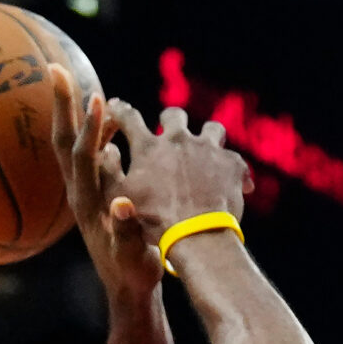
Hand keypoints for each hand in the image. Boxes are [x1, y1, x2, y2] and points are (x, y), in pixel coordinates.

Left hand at [50, 71, 161, 302]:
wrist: (128, 290)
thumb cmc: (134, 276)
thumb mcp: (134, 257)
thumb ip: (126, 232)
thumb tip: (120, 204)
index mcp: (88, 203)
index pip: (82, 156)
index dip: (88, 128)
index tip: (96, 97)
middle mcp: (80, 193)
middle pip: (63, 141)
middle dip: (61, 105)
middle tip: (55, 68)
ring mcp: (85, 193)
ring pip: (74, 146)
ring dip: (75, 114)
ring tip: (81, 84)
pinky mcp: (94, 195)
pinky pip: (90, 156)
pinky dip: (95, 133)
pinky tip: (107, 121)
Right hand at [83, 95, 253, 250]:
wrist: (196, 236)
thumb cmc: (154, 221)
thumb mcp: (119, 198)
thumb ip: (108, 172)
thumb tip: (107, 150)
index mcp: (148, 146)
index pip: (128, 117)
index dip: (120, 110)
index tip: (116, 107)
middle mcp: (178, 140)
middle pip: (174, 115)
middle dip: (171, 121)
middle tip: (171, 133)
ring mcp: (207, 149)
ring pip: (212, 129)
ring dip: (209, 138)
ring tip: (208, 153)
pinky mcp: (232, 164)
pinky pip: (235, 159)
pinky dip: (234, 171)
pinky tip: (236, 184)